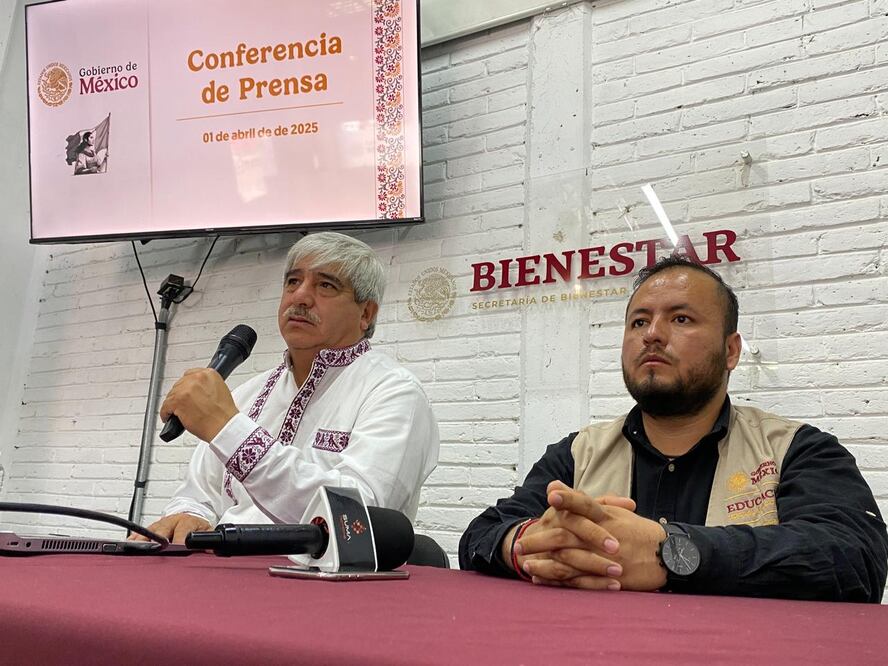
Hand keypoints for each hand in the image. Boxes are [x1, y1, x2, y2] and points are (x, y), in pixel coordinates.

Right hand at [129, 513, 211, 543]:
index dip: (179, 540)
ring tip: (133, 548)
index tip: (177, 547)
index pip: (183, 530)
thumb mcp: (207, 531)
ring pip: (149, 531)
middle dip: (156, 540)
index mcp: (187, 521)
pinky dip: (134, 540)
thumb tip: (212, 549)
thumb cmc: (197, 526)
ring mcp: (160, 524)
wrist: (191, 515)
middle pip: (161, 530)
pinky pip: (140, 534)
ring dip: (142, 540)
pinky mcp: (151, 528)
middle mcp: (171, 521)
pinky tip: (128, 545)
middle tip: (151, 550)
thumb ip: (209, 540)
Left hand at [159, 368, 237, 441]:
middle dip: (180, 395)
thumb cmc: (223, 414)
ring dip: (172, 404)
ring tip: (177, 412)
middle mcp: (197, 379)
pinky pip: (165, 406)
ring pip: (171, 395)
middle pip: (179, 385)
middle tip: (183, 405)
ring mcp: (186, 389)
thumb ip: (206, 386)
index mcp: (208, 374)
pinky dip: (165, 413)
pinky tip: (169, 417)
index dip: (187, 386)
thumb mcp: (220, 390)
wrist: (223, 427)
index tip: (186, 392)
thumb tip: (195, 390)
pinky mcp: (177, 401)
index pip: (189, 374)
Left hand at [520, 483, 666, 590]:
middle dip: (541, 539)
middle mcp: (605, 536)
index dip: (570, 498)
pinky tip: (541, 581)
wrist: (668, 557)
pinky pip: (579, 581)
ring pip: (570, 560)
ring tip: (525, 564)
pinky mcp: (608, 579)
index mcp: (608, 517)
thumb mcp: (614, 512)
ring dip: (545, 563)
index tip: (551, 493)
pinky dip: (558, 581)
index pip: (586, 503)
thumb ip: (582, 501)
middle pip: (569, 535)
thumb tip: (555, 485)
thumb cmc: (637, 531)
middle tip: (520, 544)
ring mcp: (606, 559)